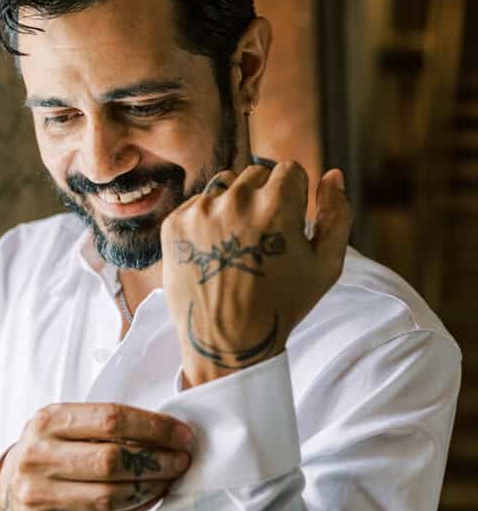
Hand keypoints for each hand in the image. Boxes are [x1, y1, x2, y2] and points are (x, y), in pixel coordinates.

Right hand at [0, 403, 193, 510]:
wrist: (5, 491)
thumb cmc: (47, 450)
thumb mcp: (64, 424)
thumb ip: (105, 425)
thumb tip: (166, 432)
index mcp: (49, 421)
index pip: (111, 419)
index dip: (154, 427)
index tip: (180, 434)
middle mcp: (40, 456)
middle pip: (113, 460)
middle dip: (158, 461)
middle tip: (181, 460)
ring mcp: (42, 494)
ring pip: (111, 496)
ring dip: (151, 487)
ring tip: (169, 479)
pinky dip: (136, 508)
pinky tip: (150, 496)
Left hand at [160, 161, 351, 386]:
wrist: (226, 341)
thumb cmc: (282, 305)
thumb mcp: (325, 266)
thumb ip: (337, 215)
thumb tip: (333, 174)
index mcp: (276, 204)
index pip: (289, 169)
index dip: (294, 196)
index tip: (288, 224)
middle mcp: (235, 200)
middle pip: (256, 173)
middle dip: (264, 196)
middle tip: (263, 238)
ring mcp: (200, 211)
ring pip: (224, 184)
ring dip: (235, 203)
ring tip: (238, 243)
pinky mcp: (174, 224)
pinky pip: (197, 203)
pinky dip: (208, 219)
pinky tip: (215, 251)